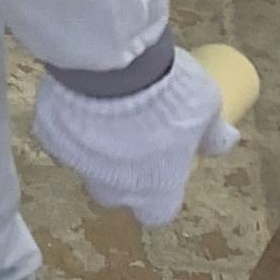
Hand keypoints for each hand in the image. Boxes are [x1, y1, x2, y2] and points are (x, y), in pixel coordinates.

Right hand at [33, 52, 236, 229]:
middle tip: (135, 140)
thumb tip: (228, 140)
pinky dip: (70, 125)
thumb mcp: (206, 109)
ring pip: (86, 165)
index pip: (158, 213)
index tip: (166, 170)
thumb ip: (213, 131)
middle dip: (123, 176)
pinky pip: (61, 137)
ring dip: (96, 148)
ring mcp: (76, 163)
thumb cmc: (169, 96)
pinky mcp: (51, 137)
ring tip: (107, 111)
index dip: (162, 195)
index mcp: (155, 190)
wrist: (111, 66)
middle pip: (116, 195)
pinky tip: (81, 99)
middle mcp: (112, 187)